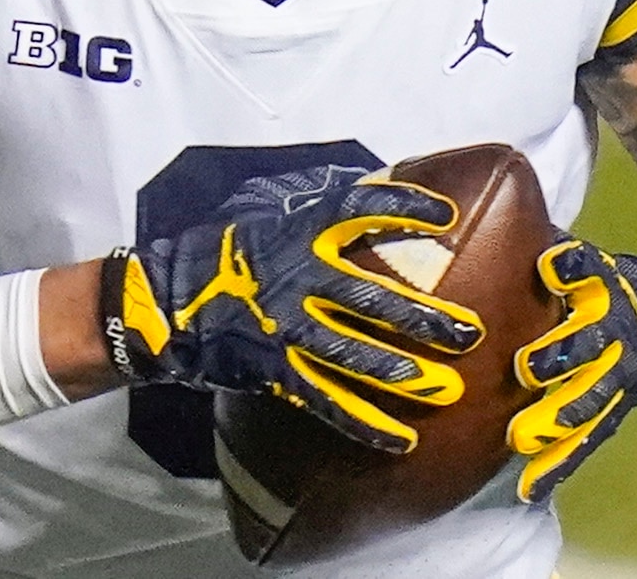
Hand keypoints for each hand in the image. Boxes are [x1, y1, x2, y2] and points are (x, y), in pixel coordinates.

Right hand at [102, 166, 485, 451]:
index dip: (403, 209)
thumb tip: (375, 196)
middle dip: (422, 316)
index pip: (358, 211)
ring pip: (354, 354)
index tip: (446, 215)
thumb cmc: (225, 256)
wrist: (166, 304)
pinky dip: (364, 423)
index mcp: (299, 234)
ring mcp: (286, 327)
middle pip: (371, 296)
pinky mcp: (275, 368)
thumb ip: (319, 216)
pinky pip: (326, 401)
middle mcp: (297, 279)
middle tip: (470, 331)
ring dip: (402, 372)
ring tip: (447, 388)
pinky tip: (402, 441)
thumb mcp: (269, 219)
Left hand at [508, 237, 636, 503]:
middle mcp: (611, 331)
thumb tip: (472, 194)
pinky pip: (584, 442)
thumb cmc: (595, 284)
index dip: (573, 267)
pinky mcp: (611, 412)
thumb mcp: (581, 255)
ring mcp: (614, 377)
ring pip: (588, 400)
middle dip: (559, 355)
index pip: (589, 270)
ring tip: (522, 438)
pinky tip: (529, 488)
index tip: (553, 266)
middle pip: (587, 343)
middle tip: (527, 369)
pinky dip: (558, 464)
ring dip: (556, 417)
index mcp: (602, 286)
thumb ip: (537, 237)